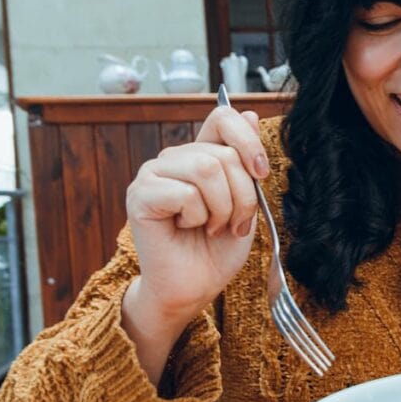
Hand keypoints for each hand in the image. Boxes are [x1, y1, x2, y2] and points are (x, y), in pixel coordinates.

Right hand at [124, 107, 268, 333]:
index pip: (223, 117)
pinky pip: (186, 193)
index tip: (260, 173)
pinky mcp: (140, 195)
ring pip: (207, 169)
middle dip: (242, 196)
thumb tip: (249, 114)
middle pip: (223, 153)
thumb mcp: (245, 201)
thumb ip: (245, 161)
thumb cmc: (217, 249)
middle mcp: (173, 158)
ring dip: (222, 208)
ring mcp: (152, 174)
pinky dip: (198, 218)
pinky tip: (186, 230)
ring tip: (211, 227)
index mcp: (198, 155)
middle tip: (232, 224)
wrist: (194, 288)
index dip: (248, 141)